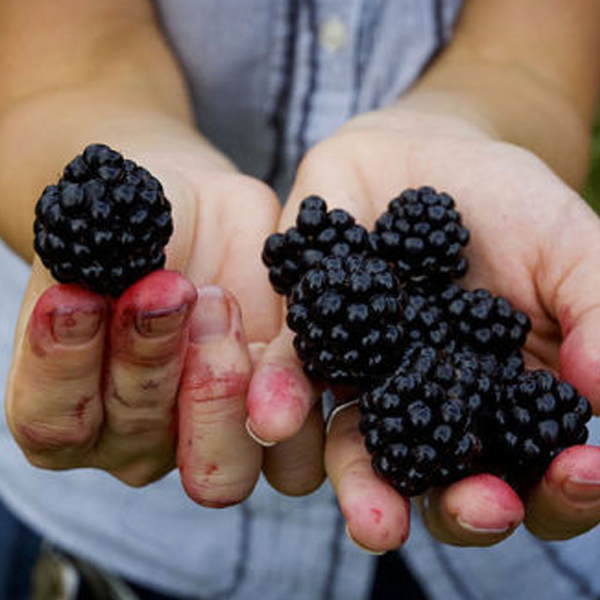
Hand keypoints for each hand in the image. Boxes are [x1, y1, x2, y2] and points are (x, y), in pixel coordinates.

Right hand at [5, 134, 283, 506]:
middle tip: (170, 289)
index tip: (78, 296)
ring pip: (219, 471)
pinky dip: (292, 401)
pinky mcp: (275, 425)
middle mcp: (136, 440)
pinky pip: (293, 455)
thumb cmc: (137, 236)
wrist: (195, 218)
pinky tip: (277, 341)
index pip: (54, 421)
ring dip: (221, 388)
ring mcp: (209, 444)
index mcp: (69, 410)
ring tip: (219, 303)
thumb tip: (101, 291)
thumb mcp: (109, 241)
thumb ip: (97, 271)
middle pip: (139, 440)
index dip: (64, 363)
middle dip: (151, 360)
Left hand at [247, 107, 599, 548]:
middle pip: (442, 486)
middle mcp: (428, 409)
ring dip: (362, 486)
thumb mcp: (568, 246)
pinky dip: (285, 396)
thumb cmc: (507, 205)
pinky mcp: (307, 346)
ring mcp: (364, 384)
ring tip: (372, 515)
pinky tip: (280, 412)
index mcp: (499, 403)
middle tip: (481, 512)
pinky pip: (291, 378)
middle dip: (462, 509)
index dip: (563, 487)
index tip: (580, 471)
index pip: (537, 471)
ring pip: (357, 453)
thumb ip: (598, 309)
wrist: (425, 155)